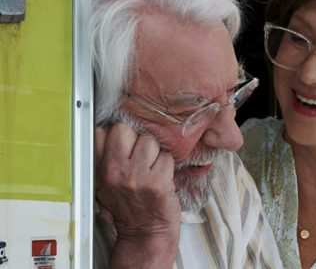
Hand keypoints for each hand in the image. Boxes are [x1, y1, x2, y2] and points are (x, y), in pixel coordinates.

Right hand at [95, 124, 180, 268]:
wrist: (145, 233)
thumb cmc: (128, 206)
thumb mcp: (105, 184)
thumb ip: (105, 158)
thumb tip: (110, 129)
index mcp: (100, 170)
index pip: (101, 132)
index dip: (116, 136)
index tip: (124, 145)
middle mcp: (115, 171)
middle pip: (125, 129)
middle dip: (136, 139)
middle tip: (140, 156)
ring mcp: (136, 176)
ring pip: (150, 141)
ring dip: (155, 152)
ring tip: (152, 168)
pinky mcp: (157, 182)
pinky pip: (167, 157)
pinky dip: (168, 165)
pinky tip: (162, 177)